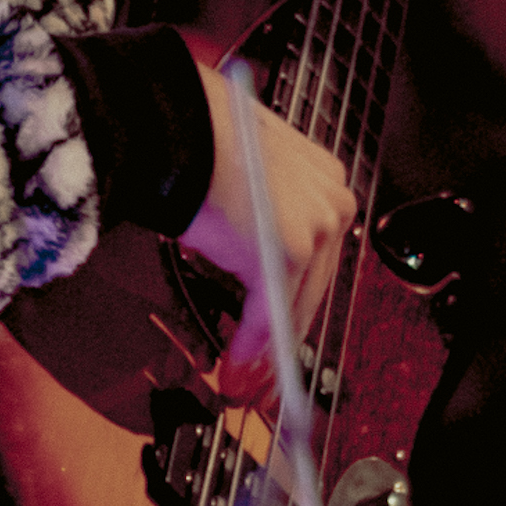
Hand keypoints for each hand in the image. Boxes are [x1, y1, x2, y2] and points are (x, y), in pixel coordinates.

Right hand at [183, 67, 355, 401]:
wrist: (174, 125)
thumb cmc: (192, 139)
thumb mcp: (238, 178)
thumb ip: (256, 216)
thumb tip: (243, 260)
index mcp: (324, 176)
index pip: (316, 254)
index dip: (293, 300)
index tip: (279, 332)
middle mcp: (332, 198)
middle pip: (313, 285)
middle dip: (283, 336)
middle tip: (260, 371)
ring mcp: (315, 225)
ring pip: (296, 304)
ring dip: (266, 351)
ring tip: (244, 380)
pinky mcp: (290, 250)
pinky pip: (273, 312)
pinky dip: (253, 346)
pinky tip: (237, 367)